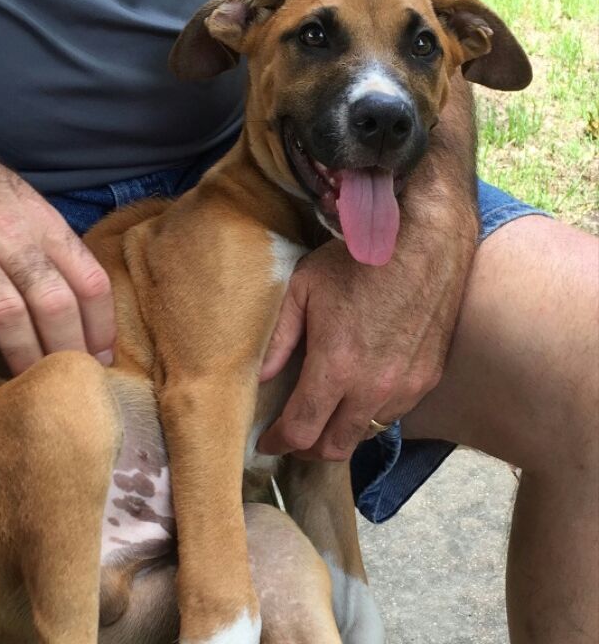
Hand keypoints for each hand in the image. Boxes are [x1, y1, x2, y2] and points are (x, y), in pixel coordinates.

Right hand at [0, 96, 114, 398]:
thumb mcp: (23, 200)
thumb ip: (51, 243)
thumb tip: (82, 294)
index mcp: (42, 221)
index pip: (90, 279)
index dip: (102, 324)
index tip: (104, 355)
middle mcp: (8, 235)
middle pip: (54, 303)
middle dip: (70, 350)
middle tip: (74, 380)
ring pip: (7, 315)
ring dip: (24, 358)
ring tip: (32, 386)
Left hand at [257, 237, 464, 460]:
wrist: (425, 241)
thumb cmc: (358, 260)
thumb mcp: (304, 287)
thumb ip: (279, 336)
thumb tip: (262, 376)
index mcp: (337, 365)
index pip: (301, 429)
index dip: (279, 442)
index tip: (267, 441)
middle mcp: (373, 387)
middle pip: (335, 447)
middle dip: (307, 448)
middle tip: (292, 434)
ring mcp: (405, 386)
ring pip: (365, 434)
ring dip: (340, 432)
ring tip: (325, 413)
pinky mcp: (427, 378)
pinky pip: (393, 413)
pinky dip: (370, 413)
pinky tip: (359, 391)